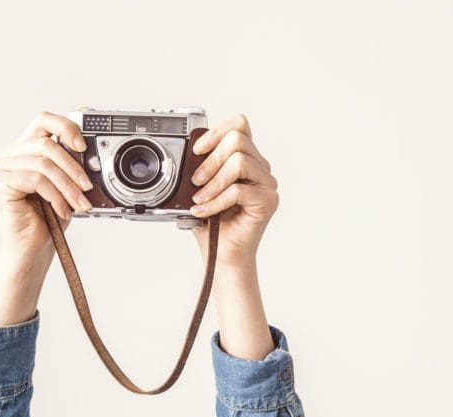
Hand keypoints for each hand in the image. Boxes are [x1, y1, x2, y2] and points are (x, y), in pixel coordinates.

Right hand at [0, 112, 91, 326]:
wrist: (32, 248)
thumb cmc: (48, 218)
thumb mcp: (66, 184)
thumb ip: (72, 163)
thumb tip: (91, 151)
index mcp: (23, 148)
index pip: (43, 120)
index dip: (66, 126)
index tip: (83, 144)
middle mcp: (7, 154)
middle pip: (46, 142)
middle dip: (73, 166)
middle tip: (88, 186)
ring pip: (43, 164)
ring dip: (68, 186)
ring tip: (80, 204)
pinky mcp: (0, 182)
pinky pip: (36, 180)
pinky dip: (56, 196)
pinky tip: (64, 210)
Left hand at [187, 114, 278, 358]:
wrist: (223, 255)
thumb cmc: (213, 224)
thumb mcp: (200, 189)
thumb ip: (199, 168)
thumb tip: (184, 154)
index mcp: (247, 159)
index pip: (239, 125)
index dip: (216, 131)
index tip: (196, 150)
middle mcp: (261, 168)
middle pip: (238, 139)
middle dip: (210, 159)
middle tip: (195, 181)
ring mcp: (267, 184)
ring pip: (240, 161)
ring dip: (213, 180)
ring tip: (200, 198)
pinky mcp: (268, 201)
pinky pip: (239, 189)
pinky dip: (216, 200)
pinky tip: (204, 212)